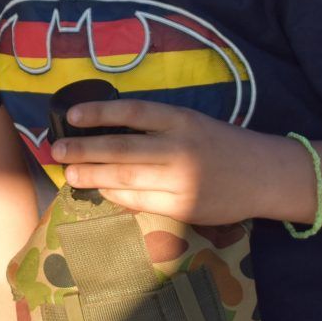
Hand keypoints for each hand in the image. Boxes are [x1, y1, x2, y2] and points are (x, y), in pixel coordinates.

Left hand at [49, 98, 294, 225]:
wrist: (263, 175)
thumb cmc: (219, 143)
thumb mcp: (190, 122)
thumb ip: (155, 126)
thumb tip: (103, 132)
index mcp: (181, 120)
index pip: (132, 112)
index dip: (99, 113)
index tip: (72, 115)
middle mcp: (180, 148)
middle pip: (123, 149)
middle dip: (84, 150)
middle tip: (57, 151)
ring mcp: (182, 181)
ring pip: (127, 178)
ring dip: (93, 176)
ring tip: (69, 174)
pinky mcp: (184, 208)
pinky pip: (141, 202)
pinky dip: (117, 195)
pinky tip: (101, 190)